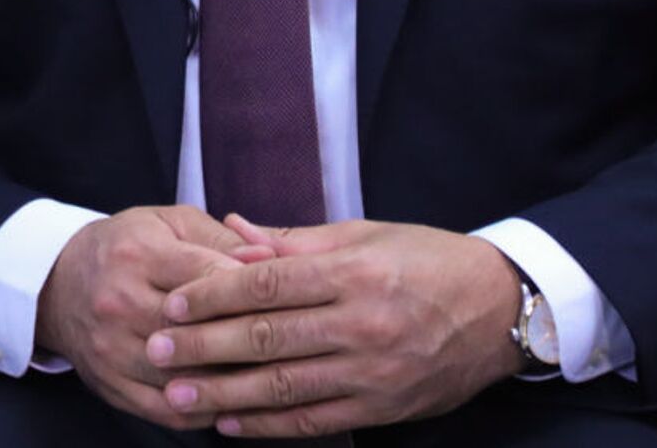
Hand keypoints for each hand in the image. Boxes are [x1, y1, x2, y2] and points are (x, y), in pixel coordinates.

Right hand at [35, 205, 275, 430]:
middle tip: (293, 343)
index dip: (252, 289)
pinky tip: (233, 400)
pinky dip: (205, 410)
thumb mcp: (169, 222)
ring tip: (273, 378)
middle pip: (196, 332)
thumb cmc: (126, 247)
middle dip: (248, 339)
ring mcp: (112, 350)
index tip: (288, 295)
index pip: (206, 277)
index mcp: (139, 254)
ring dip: (232, 382)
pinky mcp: (110, 385)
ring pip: (185, 377)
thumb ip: (221, 239)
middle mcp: (120, 303)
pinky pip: (167, 409)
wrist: (58, 284)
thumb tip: (267, 257)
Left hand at [147, 215, 521, 436]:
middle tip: (157, 349)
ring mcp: (372, 373)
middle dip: (204, 346)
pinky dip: (267, 425)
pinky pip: (313, 421)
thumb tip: (235, 230)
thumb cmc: (430, 261)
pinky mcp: (381, 408)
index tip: (174, 302)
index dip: (215, 294)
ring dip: (223, 393)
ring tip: (176, 395)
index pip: (269, 283)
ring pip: (283, 387)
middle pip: (267, 337)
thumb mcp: (368, 234)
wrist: (499, 309)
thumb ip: (297, 239)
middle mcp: (362, 323)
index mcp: (356, 272)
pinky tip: (229, 421)